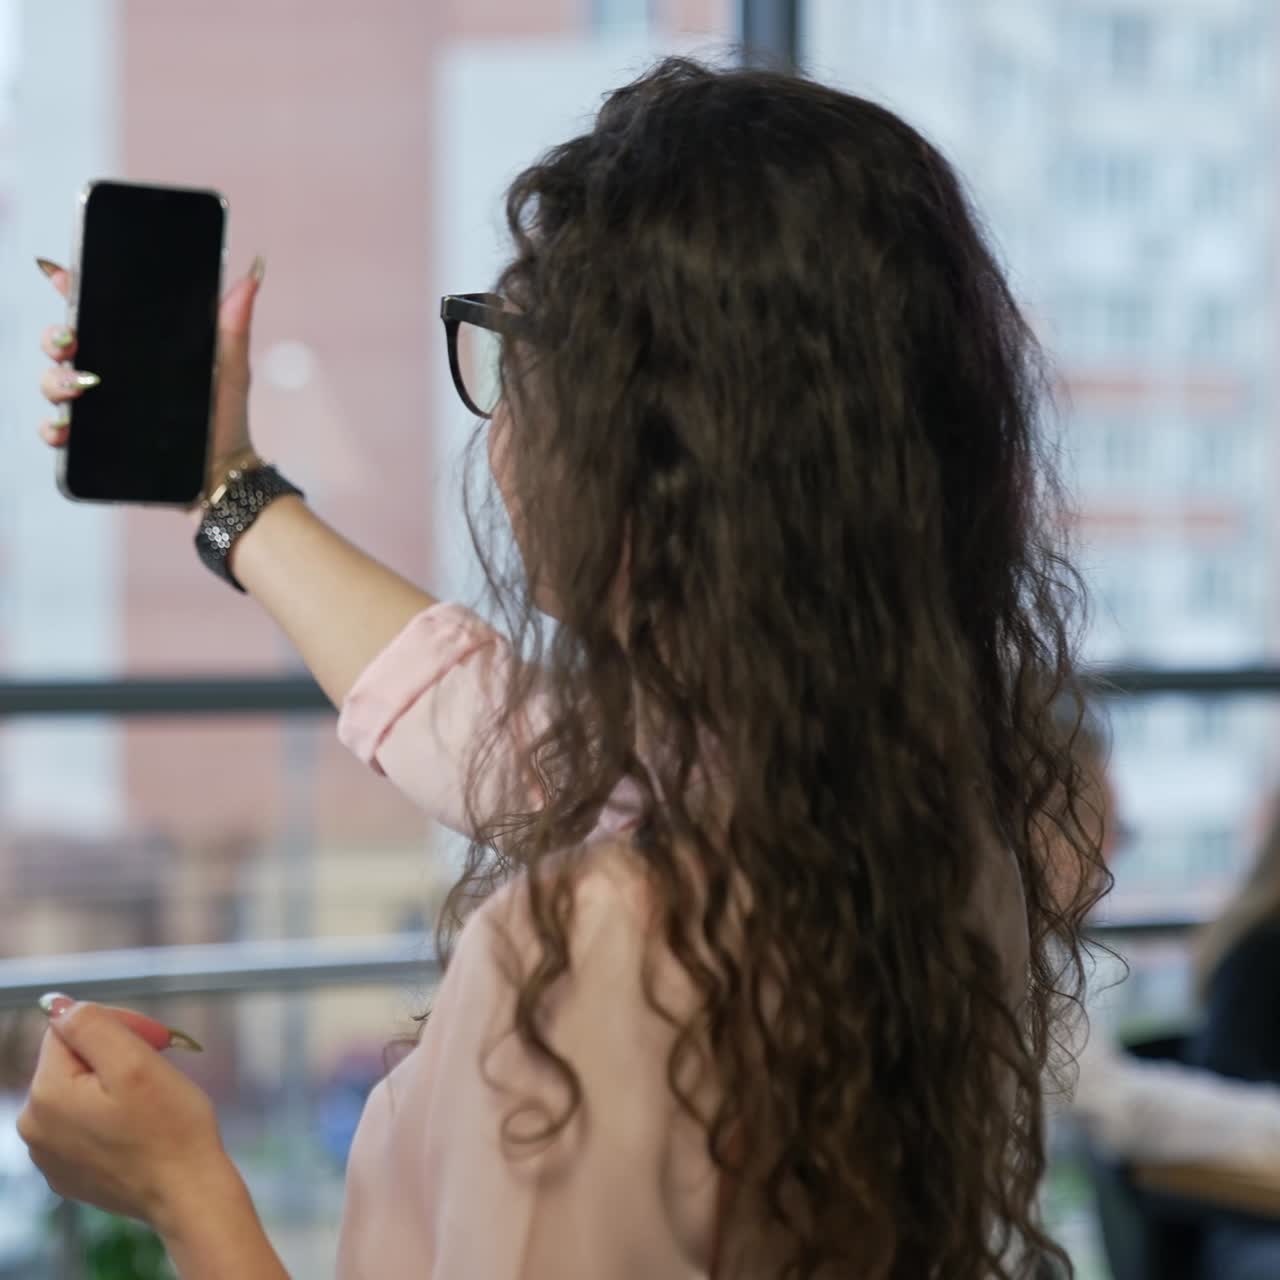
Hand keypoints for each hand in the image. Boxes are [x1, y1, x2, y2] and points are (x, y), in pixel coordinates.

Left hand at [18, 999, 237, 1233]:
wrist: (186, 1194)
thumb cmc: (170, 1128)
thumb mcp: (135, 1062)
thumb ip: (92, 1025)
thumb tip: (58, 1005)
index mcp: (45, 1095)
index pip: (70, 1027)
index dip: (119, 1024)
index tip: (157, 1041)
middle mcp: (33, 1126)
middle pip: (72, 1058)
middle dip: (117, 1052)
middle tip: (158, 1066)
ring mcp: (47, 1154)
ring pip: (79, 1089)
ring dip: (114, 1082)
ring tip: (150, 1099)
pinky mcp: (66, 1172)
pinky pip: (83, 1122)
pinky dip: (110, 1114)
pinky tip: (138, 1126)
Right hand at [36, 255, 265, 496]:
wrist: (224, 472)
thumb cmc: (225, 418)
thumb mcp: (228, 369)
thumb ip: (232, 326)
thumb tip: (251, 279)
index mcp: (138, 349)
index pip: (97, 311)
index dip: (73, 289)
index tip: (65, 276)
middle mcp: (113, 374)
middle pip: (65, 343)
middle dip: (57, 337)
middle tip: (70, 340)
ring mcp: (101, 408)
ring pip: (56, 383)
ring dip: (56, 380)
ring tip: (79, 385)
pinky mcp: (96, 444)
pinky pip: (60, 433)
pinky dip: (55, 429)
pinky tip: (65, 428)